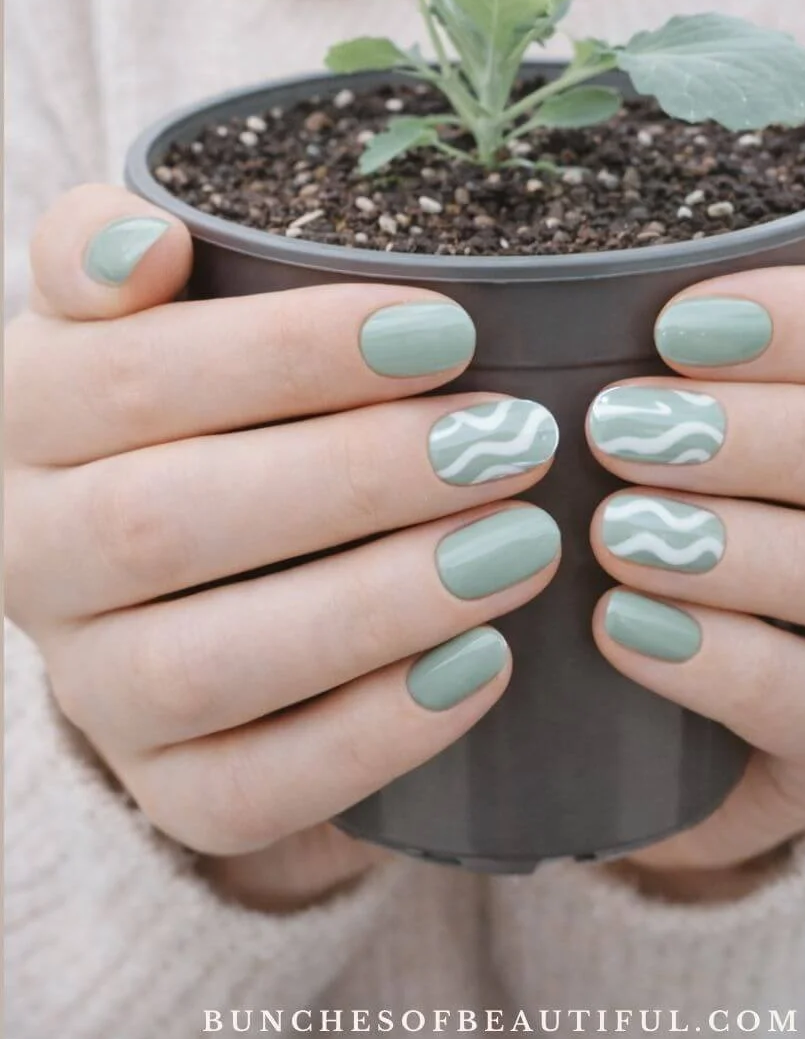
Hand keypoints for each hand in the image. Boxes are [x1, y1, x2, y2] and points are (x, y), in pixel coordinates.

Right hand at [6, 185, 560, 908]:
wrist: (157, 547)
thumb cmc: (183, 393)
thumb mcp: (133, 304)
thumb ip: (103, 248)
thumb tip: (142, 244)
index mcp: (28, 414)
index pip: (135, 377)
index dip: (292, 354)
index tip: (448, 331)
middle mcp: (31, 558)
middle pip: (166, 526)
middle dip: (357, 479)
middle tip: (510, 439)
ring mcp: (93, 686)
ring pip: (205, 668)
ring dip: (377, 607)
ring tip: (522, 545)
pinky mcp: (165, 782)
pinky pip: (244, 795)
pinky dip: (370, 737)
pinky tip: (483, 662)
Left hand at [585, 164, 804, 895]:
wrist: (592, 661)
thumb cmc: (626, 455)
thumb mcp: (652, 348)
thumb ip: (733, 254)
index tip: (677, 322)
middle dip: (785, 434)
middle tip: (623, 427)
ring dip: (761, 550)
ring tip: (615, 532)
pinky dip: (730, 665)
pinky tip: (621, 626)